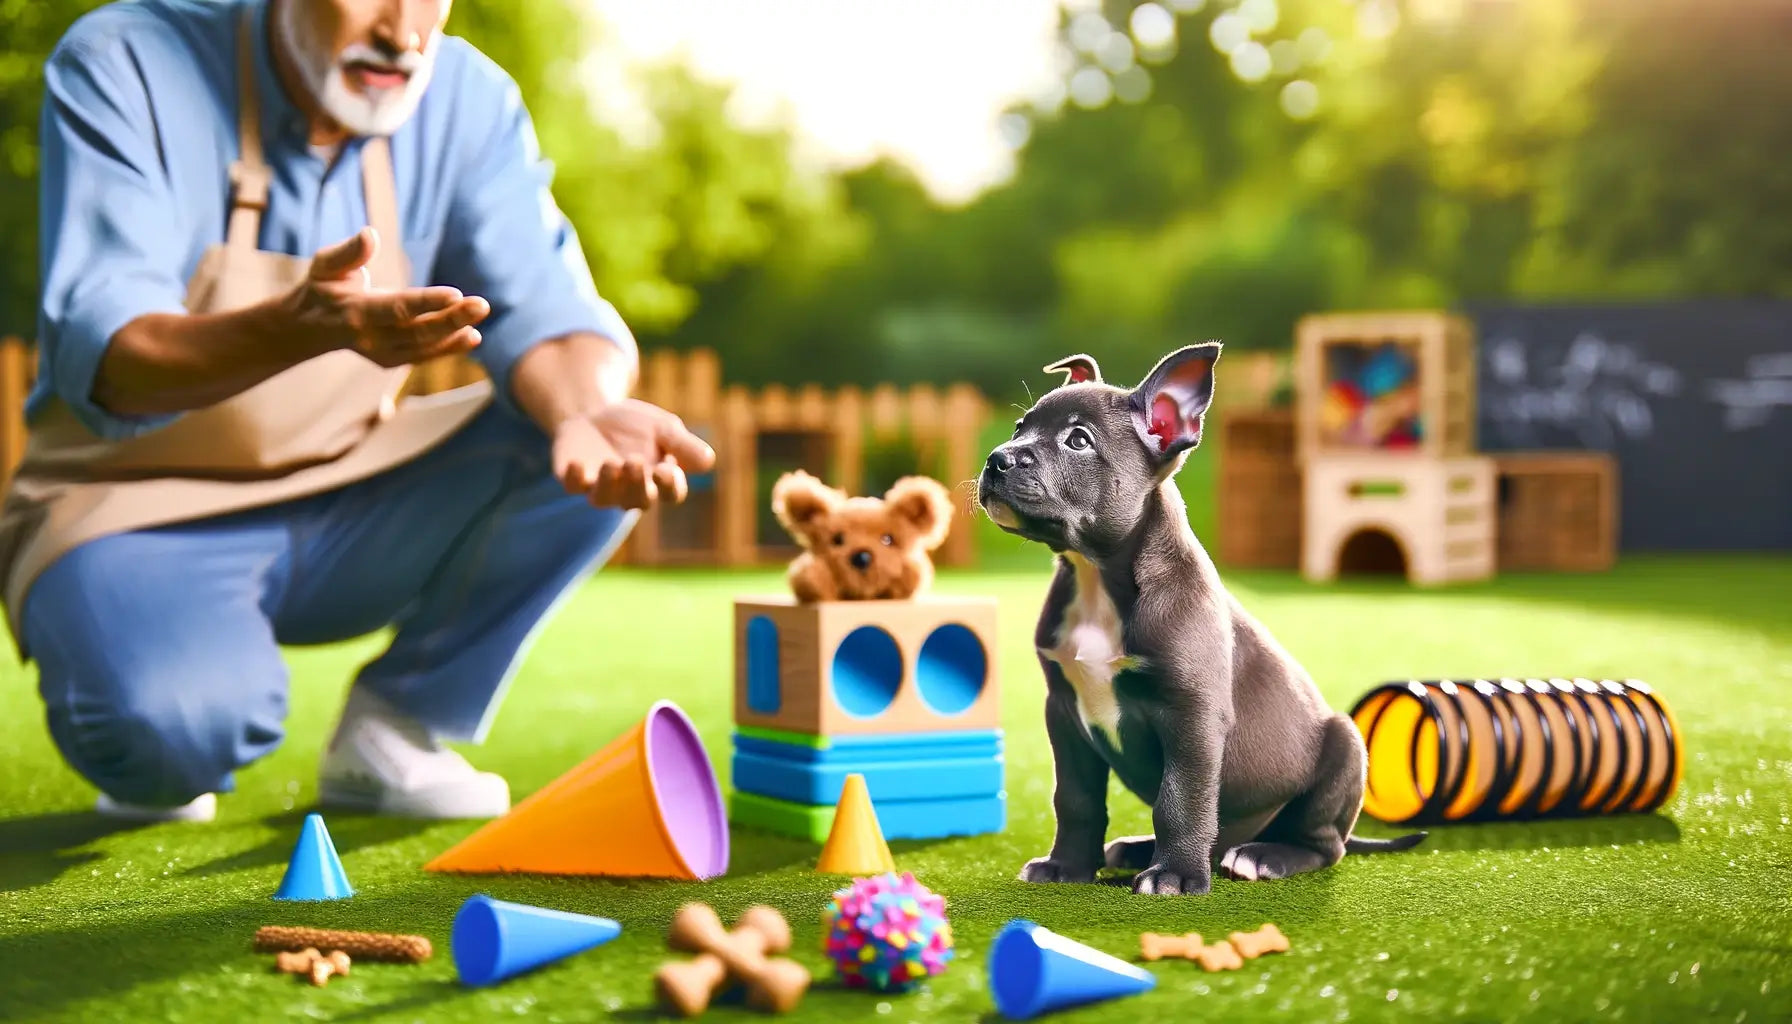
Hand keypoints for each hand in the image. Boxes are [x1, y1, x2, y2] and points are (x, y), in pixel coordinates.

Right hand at [287, 227, 490, 365]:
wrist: (309, 327)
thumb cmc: (323, 286)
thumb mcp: (326, 264)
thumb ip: (349, 253)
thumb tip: (370, 234)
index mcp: (355, 312)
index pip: (397, 308)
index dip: (427, 302)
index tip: (456, 293)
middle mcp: (370, 338)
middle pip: (417, 331)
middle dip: (451, 319)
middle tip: (482, 305)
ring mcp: (381, 353)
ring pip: (423, 346)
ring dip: (455, 334)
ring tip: (480, 318)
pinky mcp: (390, 360)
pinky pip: (423, 356)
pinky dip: (449, 348)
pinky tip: (473, 336)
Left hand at [552, 399, 716, 509]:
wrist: (597, 413)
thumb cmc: (637, 426)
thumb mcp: (664, 427)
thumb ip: (684, 445)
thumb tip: (708, 461)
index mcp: (659, 481)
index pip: (670, 492)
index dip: (669, 485)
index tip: (666, 469)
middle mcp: (630, 491)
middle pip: (639, 500)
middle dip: (638, 484)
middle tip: (635, 462)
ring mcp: (601, 487)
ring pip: (605, 499)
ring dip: (610, 484)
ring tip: (613, 464)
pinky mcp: (574, 479)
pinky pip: (574, 486)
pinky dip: (575, 478)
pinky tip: (577, 464)